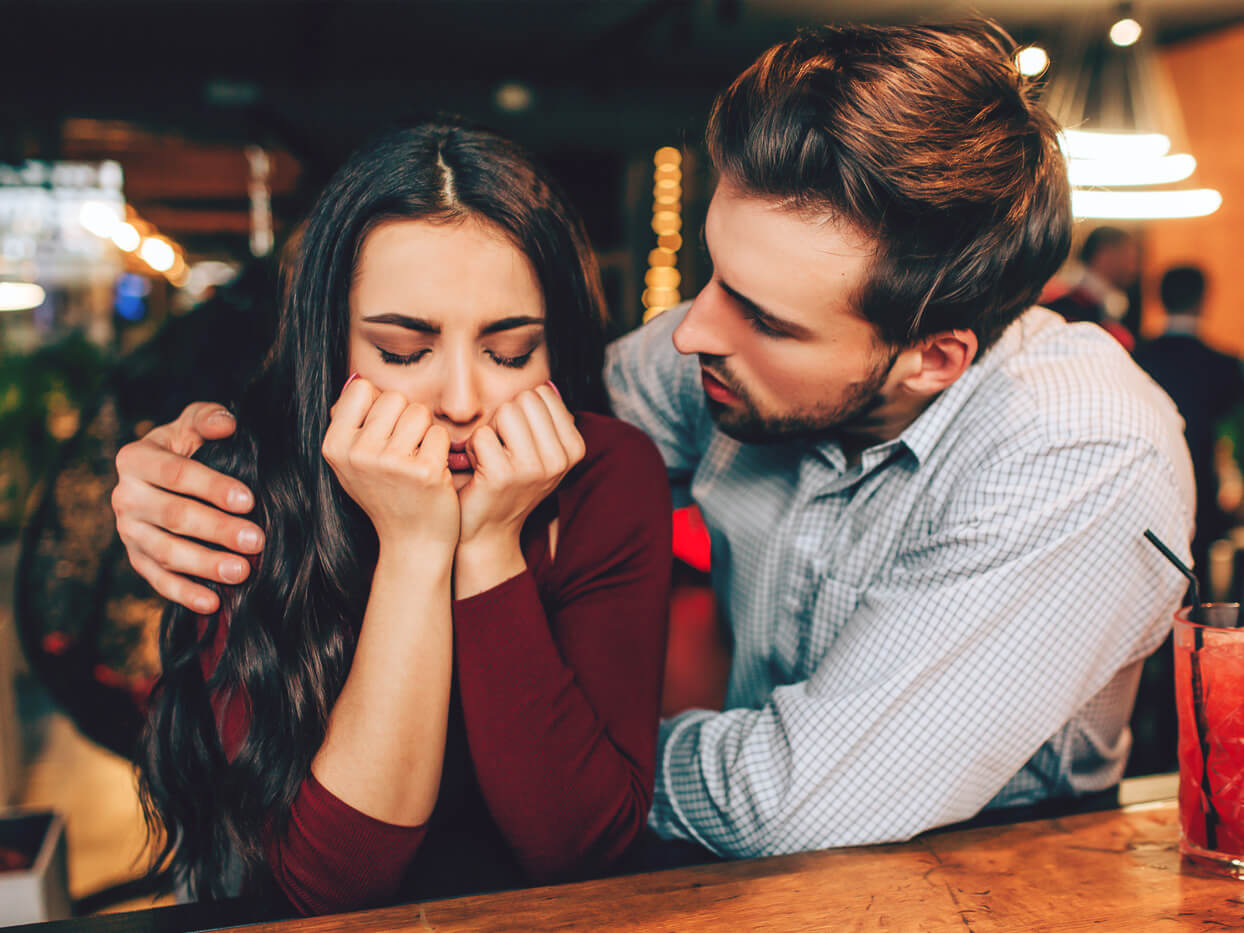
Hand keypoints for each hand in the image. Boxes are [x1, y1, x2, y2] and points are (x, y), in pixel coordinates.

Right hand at [112, 402, 263, 613]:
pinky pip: (158, 580)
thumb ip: (207, 418)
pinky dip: (184, 593)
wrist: (157, 475)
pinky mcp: (136, 558)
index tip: (249, 501)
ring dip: (205, 564)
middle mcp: (125, 496)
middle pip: (174, 516)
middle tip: (257, 541)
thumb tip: (226, 424)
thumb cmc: (185, 446)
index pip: (176, 474)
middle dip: (218, 530)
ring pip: (166, 552)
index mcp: (136, 459)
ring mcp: (128, 531)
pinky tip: (212, 603)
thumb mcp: (192, 425)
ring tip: (241, 572)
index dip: (213, 487)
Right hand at [322, 377, 459, 553]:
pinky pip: (440, 434)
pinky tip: (432, 473)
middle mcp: (358, 453)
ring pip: (420, 412)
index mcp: (335, 446)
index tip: (383, 434)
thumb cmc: (386, 495)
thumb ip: (350, 421)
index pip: (362, 388)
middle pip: (395, 397)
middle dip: (406, 418)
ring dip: (425, 432)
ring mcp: (391, 463)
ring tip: (417, 460)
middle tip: (404, 452)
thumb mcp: (352, 462)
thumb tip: (357, 378)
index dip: (380, 406)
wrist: (412, 542)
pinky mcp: (424, 471)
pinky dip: (441, 450)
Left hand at [457, 385, 584, 552]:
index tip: (520, 443)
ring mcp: (533, 468)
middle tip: (503, 451)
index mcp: (574, 448)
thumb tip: (546, 383)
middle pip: (523, 400)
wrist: (489, 530)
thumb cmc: (510, 483)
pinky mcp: (503, 475)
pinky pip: (481, 435)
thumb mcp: (541, 453)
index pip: (542, 394)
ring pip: (504, 413)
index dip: (522, 413)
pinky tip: (480, 471)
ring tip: (492, 459)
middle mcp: (559, 459)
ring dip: (489, 433)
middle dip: (505, 420)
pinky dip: (473, 450)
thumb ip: (546, 419)